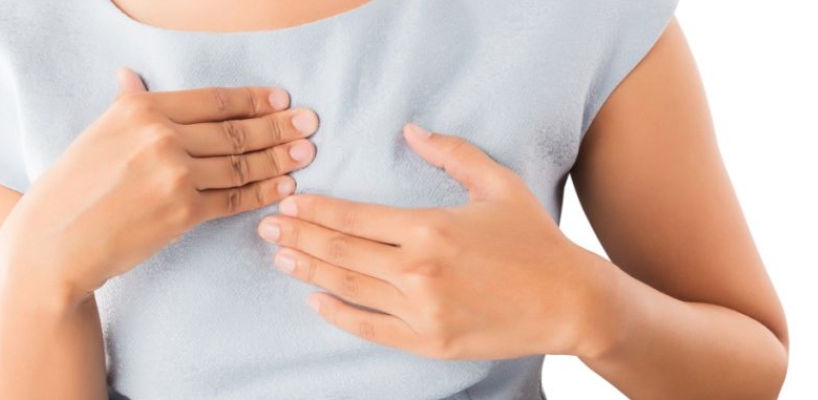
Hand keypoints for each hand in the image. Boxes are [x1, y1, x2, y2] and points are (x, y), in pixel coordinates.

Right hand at [0, 67, 319, 303]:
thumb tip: (131, 76)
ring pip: (241, 164)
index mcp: (141, 108)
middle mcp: (161, 135)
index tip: (281, 101)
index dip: (254, 100)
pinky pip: (234, 199)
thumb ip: (125, 104)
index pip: (214, 100)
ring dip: (279, 160)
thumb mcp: (97, 134)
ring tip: (305, 154)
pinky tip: (283, 187)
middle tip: (311, 124)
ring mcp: (174, 173)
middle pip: (235, 129)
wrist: (53, 244)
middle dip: (280, 127)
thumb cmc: (71, 189)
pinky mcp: (182, 211)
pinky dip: (263, 193)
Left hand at [256, 123, 611, 360]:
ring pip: (349, 288)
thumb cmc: (535, 240)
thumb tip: (410, 131)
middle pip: (341, 251)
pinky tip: (317, 302)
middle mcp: (418, 269)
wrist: (571, 301)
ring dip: (309, 272)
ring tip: (281, 259)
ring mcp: (421, 309)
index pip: (354, 217)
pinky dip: (339, 315)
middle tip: (268, 229)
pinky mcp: (429, 342)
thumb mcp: (498, 185)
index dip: (315, 211)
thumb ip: (452, 154)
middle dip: (298, 238)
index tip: (290, 203)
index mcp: (430, 227)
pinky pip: (371, 328)